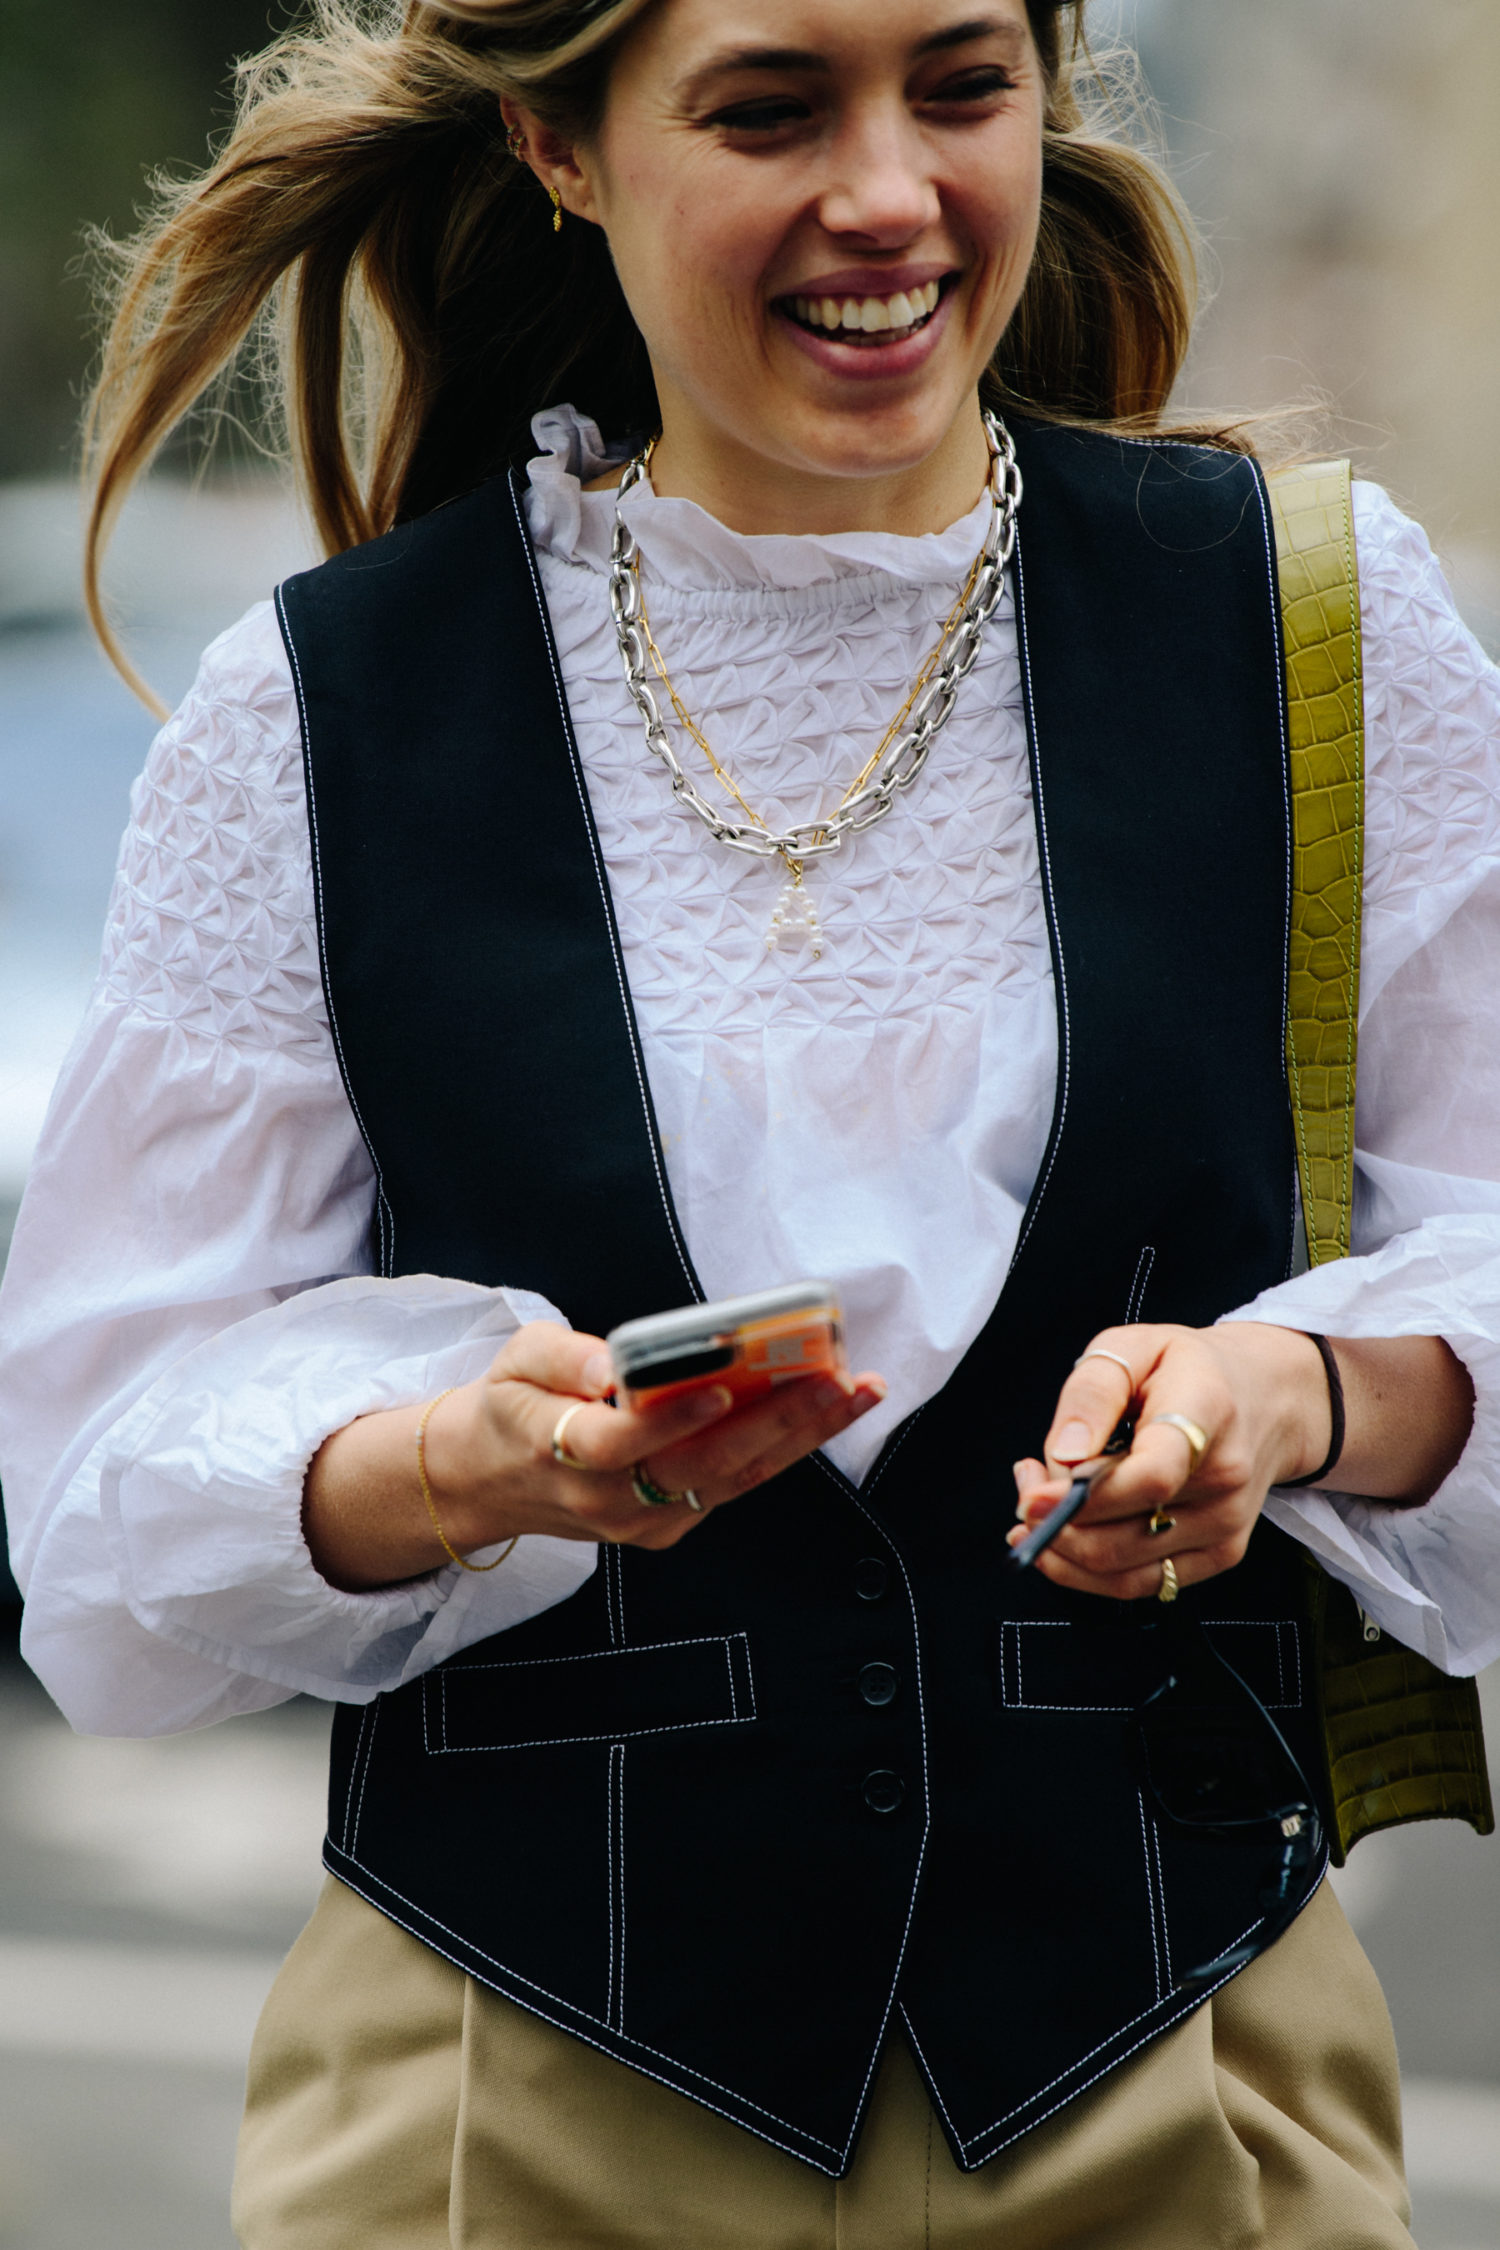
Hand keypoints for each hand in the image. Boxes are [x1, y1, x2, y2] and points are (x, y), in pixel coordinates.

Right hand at [426, 1321, 886, 1555]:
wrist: (492, 1480)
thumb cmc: (513, 1404)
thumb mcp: (517, 1359)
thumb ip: (562, 1355)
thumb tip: (615, 1363)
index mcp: (558, 1450)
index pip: (621, 1442)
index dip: (673, 1415)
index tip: (723, 1385)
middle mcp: (606, 1499)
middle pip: (701, 1466)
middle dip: (777, 1420)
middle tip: (835, 1377)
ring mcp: (642, 1522)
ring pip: (732, 1480)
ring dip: (801, 1435)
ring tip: (856, 1391)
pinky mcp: (668, 1527)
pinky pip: (733, 1487)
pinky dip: (783, 1447)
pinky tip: (825, 1409)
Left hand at [1003, 1322, 1330, 1600]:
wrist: (1266, 1397)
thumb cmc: (1189, 1369)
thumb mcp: (1132, 1345)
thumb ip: (1092, 1394)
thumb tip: (1065, 1455)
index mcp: (1206, 1412)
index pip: (1153, 1474)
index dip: (1086, 1496)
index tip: (1032, 1495)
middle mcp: (1224, 1477)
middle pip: (1124, 1532)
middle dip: (1053, 1520)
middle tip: (1027, 1483)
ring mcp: (1226, 1523)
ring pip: (1122, 1568)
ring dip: (1062, 1546)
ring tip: (1042, 1501)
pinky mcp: (1220, 1555)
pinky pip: (1140, 1584)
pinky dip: (1085, 1570)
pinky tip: (1063, 1535)